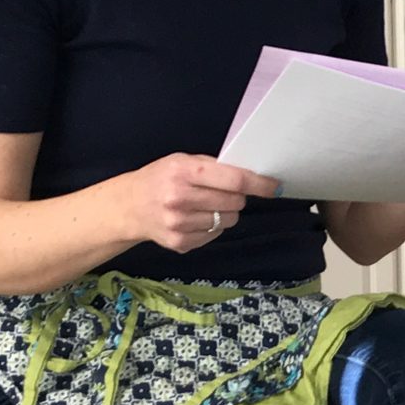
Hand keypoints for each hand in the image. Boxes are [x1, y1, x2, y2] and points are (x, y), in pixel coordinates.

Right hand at [118, 154, 278, 253]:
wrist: (129, 206)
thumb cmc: (160, 178)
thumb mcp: (182, 161)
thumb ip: (213, 167)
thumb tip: (252, 177)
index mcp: (183, 172)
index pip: (234, 180)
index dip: (259, 185)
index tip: (274, 187)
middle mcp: (180, 198)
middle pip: (234, 202)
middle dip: (237, 197)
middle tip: (224, 193)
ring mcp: (179, 224)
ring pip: (227, 221)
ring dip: (225, 213)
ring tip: (205, 205)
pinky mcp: (180, 243)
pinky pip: (215, 235)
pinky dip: (212, 227)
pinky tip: (195, 218)